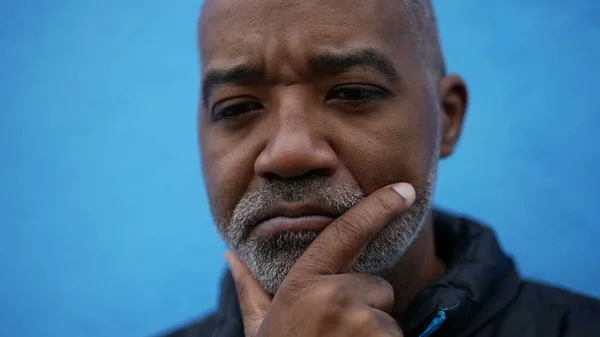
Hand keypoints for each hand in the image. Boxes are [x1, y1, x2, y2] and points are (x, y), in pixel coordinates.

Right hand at [225, 182, 415, 336]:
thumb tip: (229, 254)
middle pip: (376, 287)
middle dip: (364, 309)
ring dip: (373, 335)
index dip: (377, 208)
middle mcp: (333, 297)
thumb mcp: (260, 326)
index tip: (405, 190)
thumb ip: (249, 289)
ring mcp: (361, 323)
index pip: (345, 234)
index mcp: (303, 285)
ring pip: (387, 318)